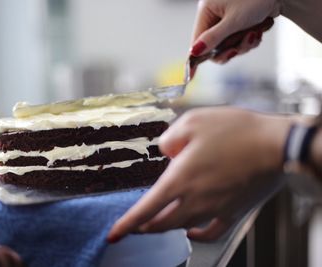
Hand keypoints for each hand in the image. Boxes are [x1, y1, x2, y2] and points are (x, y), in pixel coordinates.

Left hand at [108, 107, 291, 242]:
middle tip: (135, 226)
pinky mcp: (232, 210)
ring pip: (181, 227)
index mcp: (180, 179)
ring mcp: (214, 208)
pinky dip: (197, 235)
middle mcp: (195, 199)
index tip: (113, 235)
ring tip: (156, 224)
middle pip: (161, 223)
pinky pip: (211, 231)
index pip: (146, 209)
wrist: (275, 145)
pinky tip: (191, 232)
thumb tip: (166, 151)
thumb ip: (170, 138)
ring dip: (165, 227)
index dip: (127, 224)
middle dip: (144, 226)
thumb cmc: (236, 131)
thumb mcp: (193, 121)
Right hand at [190, 0, 280, 62]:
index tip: (191, 75)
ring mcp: (227, 17)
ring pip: (229, 44)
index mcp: (207, 10)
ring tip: (255, 33)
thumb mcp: (233, 21)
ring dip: (244, 44)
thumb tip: (194, 51)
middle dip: (231, 48)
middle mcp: (214, 14)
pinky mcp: (240, 21)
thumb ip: (213, 38)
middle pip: (215, 45)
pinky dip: (250, 38)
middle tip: (240, 47)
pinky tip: (259, 30)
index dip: (198, 56)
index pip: (197, 40)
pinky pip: (239, 39)